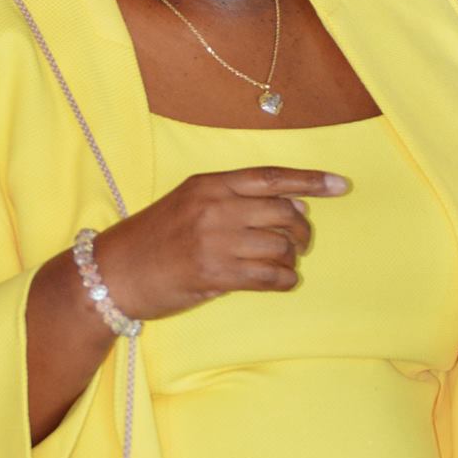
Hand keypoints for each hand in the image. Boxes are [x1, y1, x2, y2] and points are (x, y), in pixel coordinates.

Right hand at [94, 167, 347, 320]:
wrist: (116, 271)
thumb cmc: (156, 235)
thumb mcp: (189, 201)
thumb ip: (235, 198)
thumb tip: (293, 205)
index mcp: (210, 183)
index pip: (271, 177)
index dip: (310, 180)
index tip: (341, 184)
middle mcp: (215, 207)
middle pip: (284, 212)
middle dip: (303, 230)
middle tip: (301, 241)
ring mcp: (215, 241)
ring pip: (280, 246)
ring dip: (290, 258)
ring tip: (283, 264)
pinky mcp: (214, 274)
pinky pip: (268, 277)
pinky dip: (283, 280)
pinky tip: (279, 281)